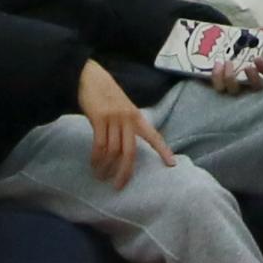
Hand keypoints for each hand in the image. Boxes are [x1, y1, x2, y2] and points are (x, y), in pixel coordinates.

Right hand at [76, 56, 170, 185]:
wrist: (90, 77)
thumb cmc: (106, 94)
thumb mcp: (122, 108)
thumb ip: (127, 125)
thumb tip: (125, 147)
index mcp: (137, 117)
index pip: (154, 136)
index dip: (163, 150)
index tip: (172, 164)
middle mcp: (128, 119)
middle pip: (130, 152)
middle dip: (125, 171)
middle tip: (119, 186)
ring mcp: (114, 118)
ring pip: (113, 151)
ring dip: (106, 167)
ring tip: (101, 176)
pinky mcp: (99, 118)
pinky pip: (99, 144)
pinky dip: (96, 158)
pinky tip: (94, 165)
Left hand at [208, 41, 262, 93]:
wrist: (214, 48)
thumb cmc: (235, 46)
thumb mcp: (248, 37)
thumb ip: (262, 33)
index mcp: (257, 68)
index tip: (258, 58)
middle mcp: (247, 80)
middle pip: (255, 86)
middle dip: (253, 78)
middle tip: (247, 67)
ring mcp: (232, 85)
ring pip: (234, 89)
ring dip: (231, 78)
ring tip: (227, 63)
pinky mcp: (218, 84)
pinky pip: (219, 87)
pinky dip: (217, 77)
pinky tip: (217, 65)